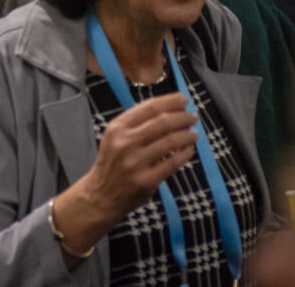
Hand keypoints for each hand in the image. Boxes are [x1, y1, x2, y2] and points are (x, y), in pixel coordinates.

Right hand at [83, 92, 197, 217]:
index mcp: (117, 128)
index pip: (148, 108)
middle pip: (162, 122)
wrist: (101, 194)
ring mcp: (135, 162)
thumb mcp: (115, 137)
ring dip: (187, 135)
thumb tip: (169, 109)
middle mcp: (124, 142)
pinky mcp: (146, 180)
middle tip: (192, 117)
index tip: (183, 99)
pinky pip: (173, 162)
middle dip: (182, 117)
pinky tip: (189, 149)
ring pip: (170, 141)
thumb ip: (136, 124)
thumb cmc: (113, 162)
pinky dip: (185, 153)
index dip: (170, 101)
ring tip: (193, 133)